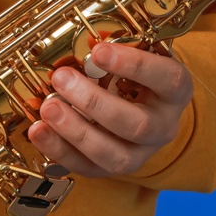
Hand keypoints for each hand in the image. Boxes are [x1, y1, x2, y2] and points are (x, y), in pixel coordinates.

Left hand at [27, 42, 192, 177]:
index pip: (167, 79)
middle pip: (136, 125)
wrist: (142, 109)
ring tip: (49, 107)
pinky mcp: (114, 169)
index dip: (134, 65)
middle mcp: (164, 126)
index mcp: (175, 92)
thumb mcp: (134, 58)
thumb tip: (84, 46)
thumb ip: (113, 54)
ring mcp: (141, 153)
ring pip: (115, 155)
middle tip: (62, 79)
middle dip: (94, 102)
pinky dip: (60, 150)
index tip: (98, 52)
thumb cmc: (135, 78)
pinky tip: (39, 131)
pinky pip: (88, 168)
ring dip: (76, 132)